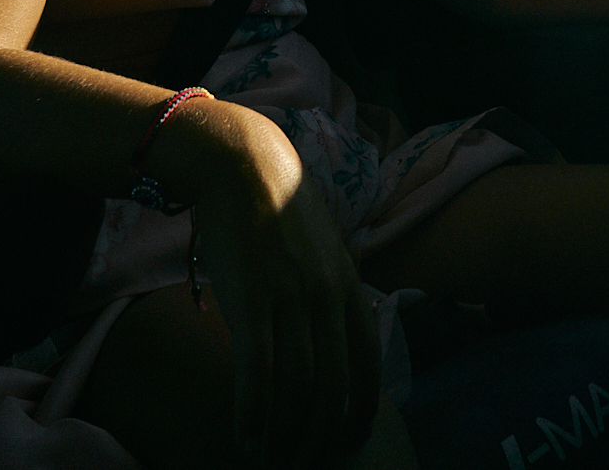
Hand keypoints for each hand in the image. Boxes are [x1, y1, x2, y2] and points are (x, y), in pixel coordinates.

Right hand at [189, 104, 380, 465]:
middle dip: (319, 436)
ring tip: (270, 462)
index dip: (359, 412)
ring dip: (284, 435)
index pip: (368, 366)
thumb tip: (331, 336)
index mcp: (349, 288)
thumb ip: (331, 293)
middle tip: (302, 464)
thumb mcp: (322, 250)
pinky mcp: (252, 301)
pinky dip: (254, 414)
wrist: (240, 168)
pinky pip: (258, 373)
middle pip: (332, 388)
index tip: (346, 442)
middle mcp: (327, 299)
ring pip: (296, 389)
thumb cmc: (276, 211)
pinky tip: (247, 438)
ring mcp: (292, 300)